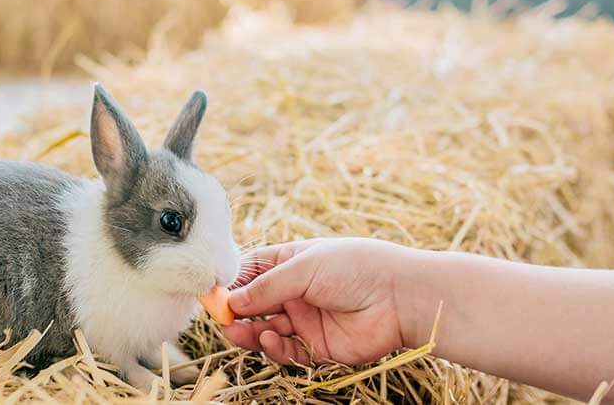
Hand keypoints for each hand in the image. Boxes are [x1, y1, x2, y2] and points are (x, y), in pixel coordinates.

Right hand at [223, 237, 425, 365]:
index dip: (231, 283)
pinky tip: (269, 337)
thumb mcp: (306, 267)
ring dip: (248, 331)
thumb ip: (268, 286)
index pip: (250, 272)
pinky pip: (286, 350)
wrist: (401, 297)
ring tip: (237, 331)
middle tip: (221, 318)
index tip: (212, 293)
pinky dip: (272, 347)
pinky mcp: (316, 346)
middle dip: (235, 311)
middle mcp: (295, 292)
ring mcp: (305, 319)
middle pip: (253, 304)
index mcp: (291, 263)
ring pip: (265, 329)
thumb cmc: (357, 268)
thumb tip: (232, 300)